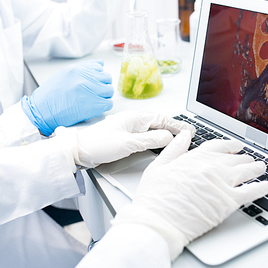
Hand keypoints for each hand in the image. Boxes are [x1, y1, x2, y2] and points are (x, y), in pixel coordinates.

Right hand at [21, 60, 113, 135]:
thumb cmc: (50, 95)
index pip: (99, 67)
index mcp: (78, 69)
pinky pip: (108, 103)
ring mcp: (91, 91)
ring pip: (109, 91)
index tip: (94, 82)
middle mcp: (85, 78)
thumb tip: (100, 65)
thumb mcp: (64, 74)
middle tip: (95, 93)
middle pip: (107, 78)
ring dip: (104, 96)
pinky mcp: (94, 105)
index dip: (98, 76)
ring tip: (94, 101)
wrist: (42, 111)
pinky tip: (95, 108)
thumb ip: (82, 70)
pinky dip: (104, 106)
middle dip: (102, 85)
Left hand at [56, 110, 195, 167]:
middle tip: (189, 135)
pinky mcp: (125, 137)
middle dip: (174, 128)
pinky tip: (160, 143)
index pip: (162, 119)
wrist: (78, 150)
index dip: (177, 125)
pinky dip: (156, 138)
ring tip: (179, 138)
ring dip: (166, 133)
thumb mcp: (127, 144)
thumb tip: (168, 138)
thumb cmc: (98, 144)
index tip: (189, 131)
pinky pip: (146, 135)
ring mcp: (129, 129)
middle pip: (159, 123)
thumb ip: (149, 140)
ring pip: (153, 129)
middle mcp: (133, 121)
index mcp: (134, 117)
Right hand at [112, 131, 267, 259]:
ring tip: (261, 168)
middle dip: (244, 158)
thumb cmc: (154, 199)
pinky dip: (261, 188)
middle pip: (235, 158)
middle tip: (250, 160)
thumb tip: (184, 135)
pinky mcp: (229, 202)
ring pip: (246, 171)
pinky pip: (251, 191)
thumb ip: (174, 149)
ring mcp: (221, 183)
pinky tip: (266, 186)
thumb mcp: (158, 167)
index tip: (236, 146)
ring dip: (256, 168)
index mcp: (193, 158)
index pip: (217, 146)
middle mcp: (210, 167)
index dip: (229, 145)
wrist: (158, 222)